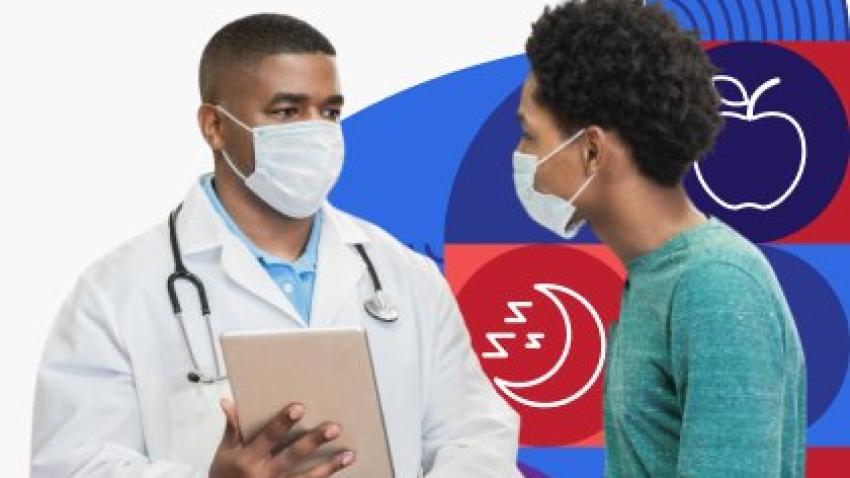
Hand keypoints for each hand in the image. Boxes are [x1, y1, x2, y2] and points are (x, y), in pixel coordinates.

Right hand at [210, 399, 355, 477]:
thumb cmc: (225, 476)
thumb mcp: (224, 453)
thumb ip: (232, 428)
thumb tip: (228, 402)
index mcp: (248, 459)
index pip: (269, 437)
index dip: (283, 423)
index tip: (298, 408)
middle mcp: (264, 474)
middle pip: (293, 456)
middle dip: (313, 441)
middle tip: (334, 428)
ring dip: (329, 467)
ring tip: (348, 455)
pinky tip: (341, 471)